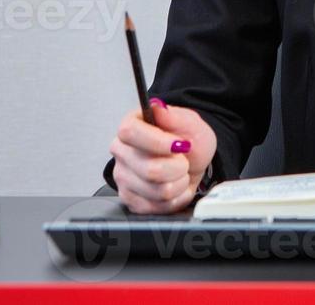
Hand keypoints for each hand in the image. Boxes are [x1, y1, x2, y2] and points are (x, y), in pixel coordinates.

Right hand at [110, 98, 217, 213]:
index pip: (130, 133)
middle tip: (182, 159)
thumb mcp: (189, 121)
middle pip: (150, 169)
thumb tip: (158, 108)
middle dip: (178, 166)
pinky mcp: (131, 201)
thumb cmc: (187, 139)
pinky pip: (159, 207)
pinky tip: (175, 186)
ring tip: (179, 172)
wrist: (192, 160)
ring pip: (158, 191)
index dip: (158, 141)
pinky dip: (176, 198)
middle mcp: (121, 153)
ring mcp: (123, 179)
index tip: (179, 144)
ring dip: (179, 182)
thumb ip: (174, 115)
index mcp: (130, 127)